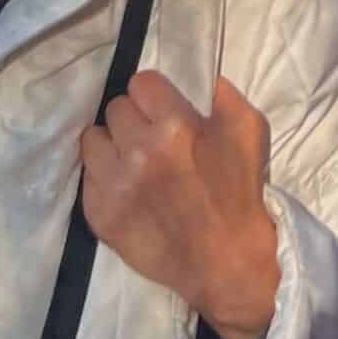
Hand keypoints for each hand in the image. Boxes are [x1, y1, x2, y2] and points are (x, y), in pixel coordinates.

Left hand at [80, 71, 279, 338]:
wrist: (226, 262)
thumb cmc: (239, 193)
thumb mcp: (250, 131)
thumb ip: (224, 95)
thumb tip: (200, 77)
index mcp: (174, 127)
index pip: (140, 82)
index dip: (154, 96)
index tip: (163, 110)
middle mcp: (137, 152)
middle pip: (115, 108)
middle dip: (134, 118)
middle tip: (151, 137)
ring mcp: (114, 185)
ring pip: (92, 139)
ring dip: (112, 145)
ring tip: (131, 160)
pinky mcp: (99, 214)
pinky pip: (87, 176)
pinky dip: (104, 178)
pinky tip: (126, 187)